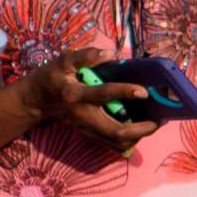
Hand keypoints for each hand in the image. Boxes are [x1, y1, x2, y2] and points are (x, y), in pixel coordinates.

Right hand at [19, 48, 162, 153]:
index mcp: (75, 95)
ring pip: (116, 142)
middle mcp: (82, 116)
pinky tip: (142, 126)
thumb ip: (85, 56)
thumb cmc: (52, 77)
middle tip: (159, 120)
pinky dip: (131, 138)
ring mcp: (87, 128)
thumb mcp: (63, 61)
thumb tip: (110, 53)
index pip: (102, 95)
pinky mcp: (90, 134)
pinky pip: (114, 143)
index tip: (143, 91)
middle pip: (115, 132)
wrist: (37, 101)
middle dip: (141, 129)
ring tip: (155, 123)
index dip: (124, 92)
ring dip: (138, 136)